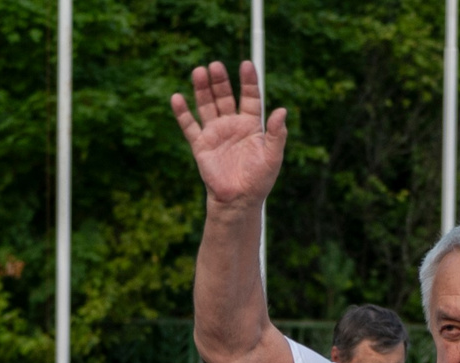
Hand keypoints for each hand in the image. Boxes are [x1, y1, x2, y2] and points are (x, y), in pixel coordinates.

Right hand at [171, 62, 287, 207]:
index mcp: (251, 125)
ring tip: (199, 71)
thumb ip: (277, 134)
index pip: (249, 97)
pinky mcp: (201, 145)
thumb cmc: (259, 180)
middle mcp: (232, 125)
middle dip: (220, 81)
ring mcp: (215, 133)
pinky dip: (182, 113)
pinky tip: (177, 98)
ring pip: (206, 105)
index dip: (248, 81)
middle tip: (216, 66)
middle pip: (224, 96)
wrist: (238, 201)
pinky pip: (189, 126)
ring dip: (202, 89)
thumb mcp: (273, 157)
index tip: (247, 65)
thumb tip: (282, 110)